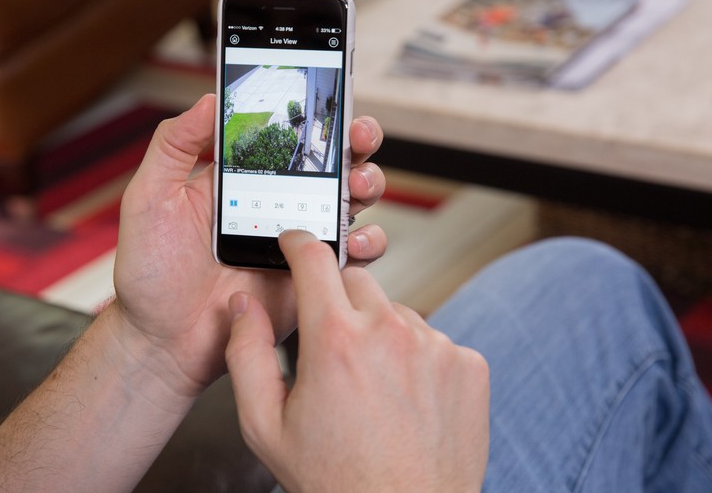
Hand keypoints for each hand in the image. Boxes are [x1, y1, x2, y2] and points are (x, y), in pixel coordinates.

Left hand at [111, 94, 387, 398]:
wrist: (163, 342)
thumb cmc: (150, 272)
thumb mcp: (150, 198)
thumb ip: (173, 146)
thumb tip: (210, 99)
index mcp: (244, 179)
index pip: (287, 136)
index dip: (315, 117)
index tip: (331, 102)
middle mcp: (278, 204)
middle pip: (332, 163)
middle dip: (356, 143)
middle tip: (357, 138)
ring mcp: (300, 241)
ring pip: (351, 202)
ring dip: (366, 186)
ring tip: (356, 189)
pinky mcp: (313, 278)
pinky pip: (353, 257)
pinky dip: (366, 243)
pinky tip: (351, 242)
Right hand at [226, 231, 489, 492]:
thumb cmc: (336, 482)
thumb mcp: (265, 425)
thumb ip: (246, 353)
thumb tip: (243, 306)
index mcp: (336, 340)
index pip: (314, 258)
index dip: (299, 243)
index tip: (297, 242)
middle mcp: (390, 332)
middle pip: (357, 282)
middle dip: (339, 303)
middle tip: (333, 351)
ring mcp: (436, 345)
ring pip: (397, 313)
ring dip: (381, 335)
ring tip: (373, 389)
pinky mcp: (468, 364)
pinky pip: (435, 341)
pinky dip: (419, 359)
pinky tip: (407, 400)